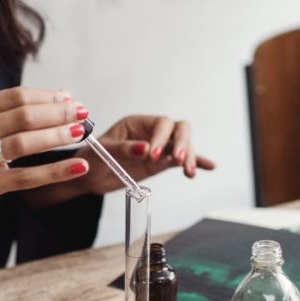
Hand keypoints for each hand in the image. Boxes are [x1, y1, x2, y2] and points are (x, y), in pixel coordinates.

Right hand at [0, 87, 90, 232]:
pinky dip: (55, 171)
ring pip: (25, 144)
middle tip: (83, 113)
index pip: (15, 96)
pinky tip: (78, 166)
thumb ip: (9, 112)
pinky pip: (26, 177)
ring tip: (81, 133)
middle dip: (58, 113)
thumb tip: (60, 97)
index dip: (47, 96)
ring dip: (58, 136)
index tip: (71, 98)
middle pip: (22, 116)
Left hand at [74, 115, 216, 195]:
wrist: (90, 177)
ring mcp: (158, 148)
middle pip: (178, 130)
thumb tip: (145, 149)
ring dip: (189, 157)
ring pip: (182, 146)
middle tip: (177, 160)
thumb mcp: (104, 152)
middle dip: (181, 144)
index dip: (161, 137)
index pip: (161, 124)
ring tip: (189, 173)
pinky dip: (195, 162)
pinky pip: (180, 161)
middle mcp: (151, 133)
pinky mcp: (161, 163)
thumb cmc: (92, 158)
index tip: (153, 155)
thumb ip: (124, 149)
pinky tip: (209, 166)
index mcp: (137, 123)